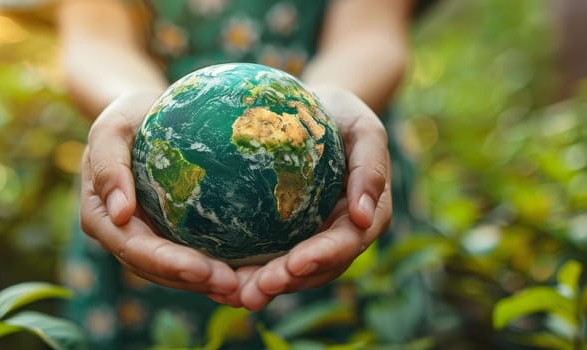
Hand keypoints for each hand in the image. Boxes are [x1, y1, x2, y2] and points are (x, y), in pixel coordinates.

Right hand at [79, 90, 238, 295]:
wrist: (145, 113)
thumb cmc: (128, 115)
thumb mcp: (112, 127)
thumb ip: (108, 164)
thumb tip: (119, 213)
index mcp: (102, 215)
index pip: (132, 247)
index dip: (165, 263)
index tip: (201, 269)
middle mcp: (121, 234)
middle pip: (154, 268)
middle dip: (191, 282)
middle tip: (232, 285)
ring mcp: (145, 236)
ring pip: (172, 272)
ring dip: (206, 284)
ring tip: (243, 290)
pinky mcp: (168, 232)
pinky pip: (189, 256)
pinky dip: (214, 268)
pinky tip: (246, 276)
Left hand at [209, 87, 391, 309]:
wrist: (315, 110)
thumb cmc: (342, 114)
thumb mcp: (364, 129)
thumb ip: (370, 167)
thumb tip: (363, 217)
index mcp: (366, 215)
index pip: (346, 243)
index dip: (322, 258)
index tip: (294, 264)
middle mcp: (340, 233)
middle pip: (317, 268)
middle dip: (287, 282)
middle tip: (254, 292)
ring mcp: (313, 236)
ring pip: (293, 271)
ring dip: (267, 286)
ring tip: (236, 295)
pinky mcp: (287, 232)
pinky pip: (271, 256)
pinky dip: (251, 270)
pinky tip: (223, 279)